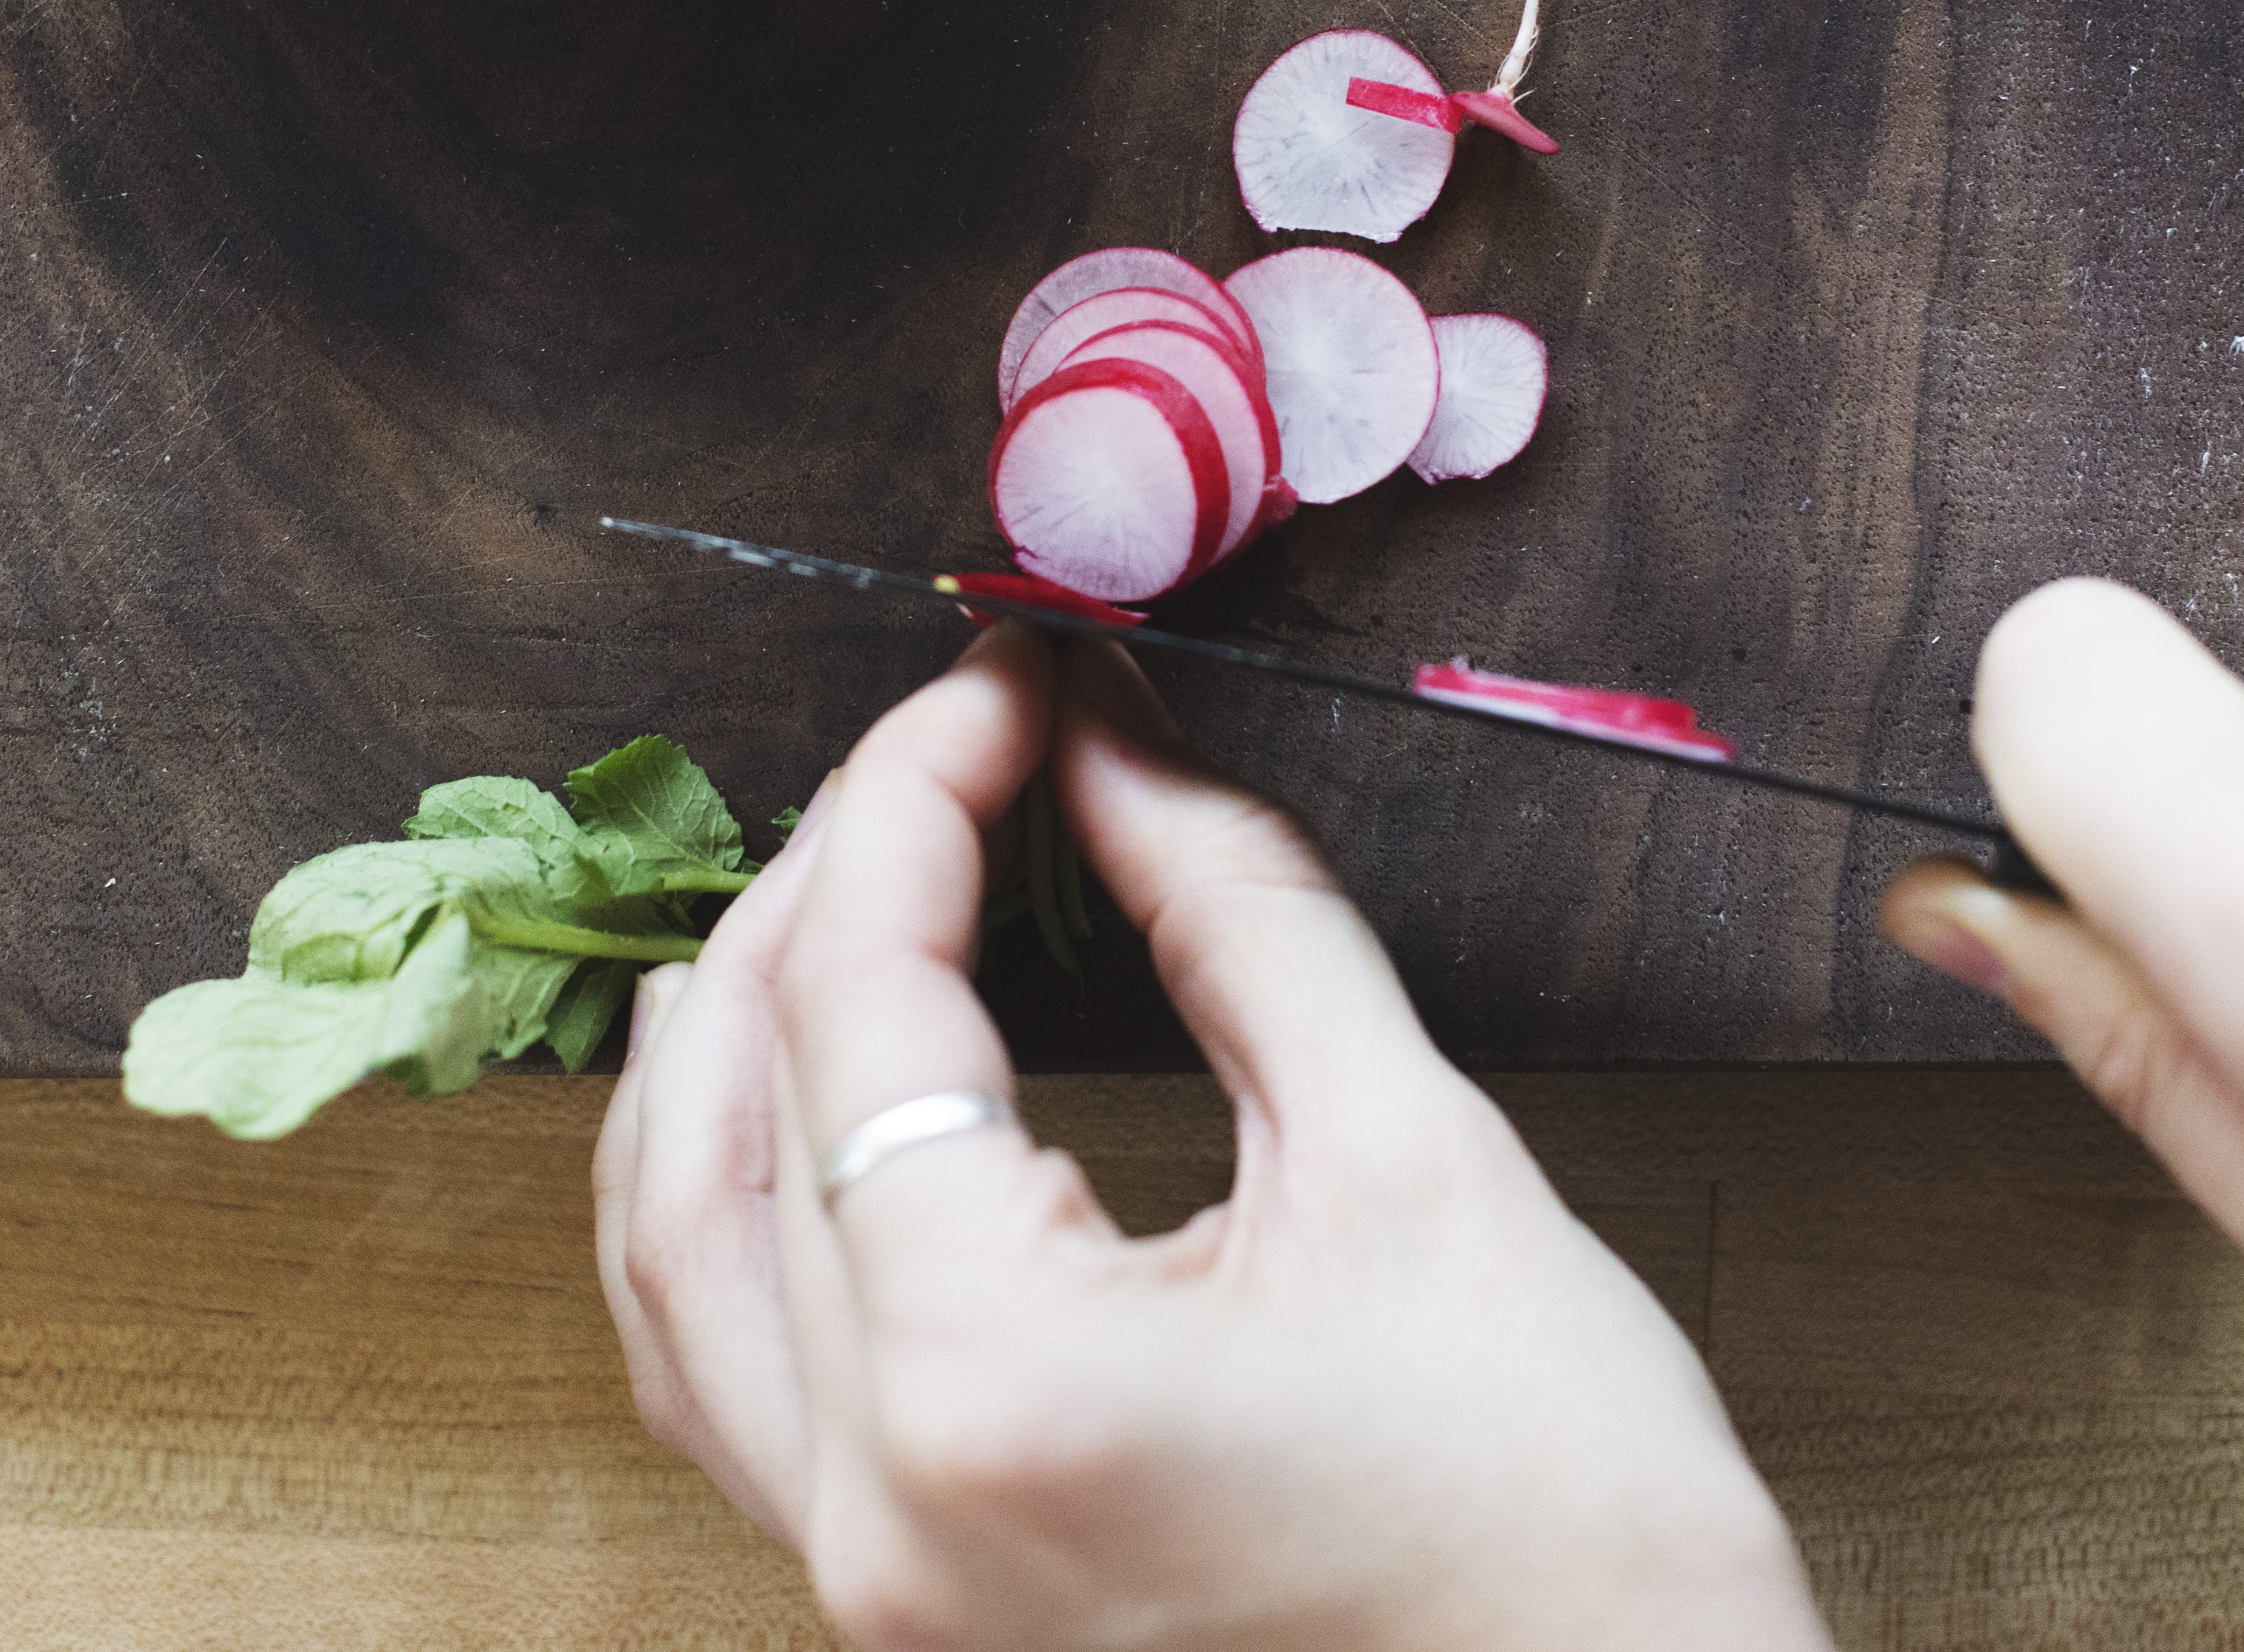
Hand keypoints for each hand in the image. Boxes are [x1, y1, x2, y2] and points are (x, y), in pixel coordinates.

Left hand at [594, 620, 1828, 1651]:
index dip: (920, 798)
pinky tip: (776, 1112)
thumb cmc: (1571, 1530)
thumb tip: (1117, 743)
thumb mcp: (1414, 1158)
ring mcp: (872, 1584)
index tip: (1008, 684)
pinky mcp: (908, 1613)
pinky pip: (724, 1387)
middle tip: (941, 756)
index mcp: (994, 1389)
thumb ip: (1234, 914)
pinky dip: (719, 1212)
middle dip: (823, 892)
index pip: (866, 1006)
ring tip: (808, 897)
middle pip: (742, 1114)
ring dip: (718, 1050)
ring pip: (673, 1265)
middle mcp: (880, 1508)